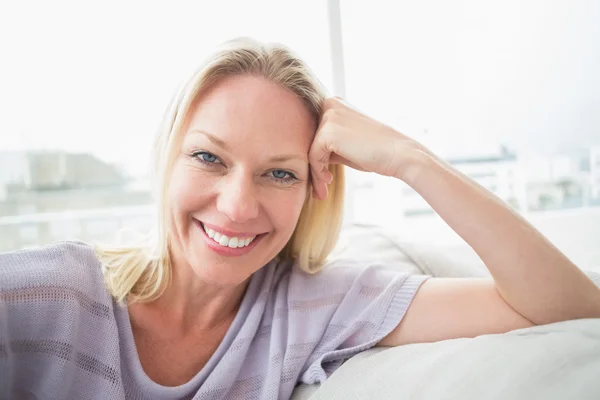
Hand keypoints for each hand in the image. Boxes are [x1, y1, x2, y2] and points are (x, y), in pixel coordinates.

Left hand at [309, 97, 430, 199]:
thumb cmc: (375, 152)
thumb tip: (306, 156)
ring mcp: (329, 115)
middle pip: (308, 139)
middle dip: (313, 164)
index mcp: (335, 103)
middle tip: (321, 186)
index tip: (323, 176)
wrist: (398, 154)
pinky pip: (313, 156)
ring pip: (309, 149)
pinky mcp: (328, 131)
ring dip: (315, 172)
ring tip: (323, 189)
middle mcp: (330, 104)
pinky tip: (328, 181)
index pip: (313, 131)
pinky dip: (318, 172)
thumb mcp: (346, 144)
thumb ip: (327, 144)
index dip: (315, 155)